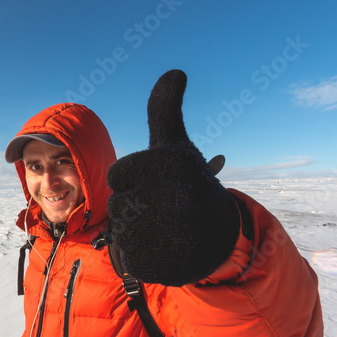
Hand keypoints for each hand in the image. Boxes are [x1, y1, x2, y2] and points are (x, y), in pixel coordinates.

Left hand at [106, 70, 239, 285]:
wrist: (219, 236)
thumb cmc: (187, 184)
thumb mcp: (175, 145)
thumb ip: (165, 109)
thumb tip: (175, 70)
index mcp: (173, 166)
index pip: (116, 176)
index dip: (130, 179)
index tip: (156, 182)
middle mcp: (175, 199)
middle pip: (116, 205)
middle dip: (133, 205)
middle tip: (164, 207)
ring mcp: (171, 237)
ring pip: (121, 231)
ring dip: (136, 229)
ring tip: (164, 226)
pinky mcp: (166, 266)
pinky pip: (127, 257)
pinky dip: (139, 253)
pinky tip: (162, 247)